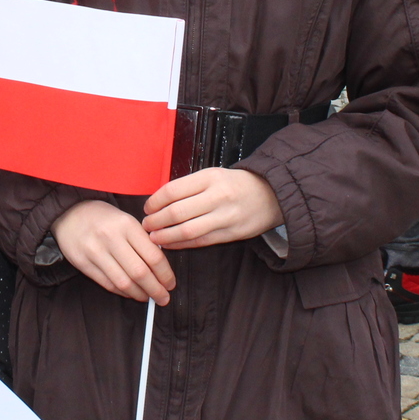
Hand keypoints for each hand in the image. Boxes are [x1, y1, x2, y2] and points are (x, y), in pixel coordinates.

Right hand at [51, 200, 174, 303]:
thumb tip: (162, 268)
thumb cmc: (104, 218)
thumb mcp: (127, 220)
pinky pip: (107, 284)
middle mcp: (111, 238)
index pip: (153, 256)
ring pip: (123, 282)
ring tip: (148, 297)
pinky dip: (122, 292)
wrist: (70, 212)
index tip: (171, 283)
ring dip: (139, 294)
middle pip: (140, 272)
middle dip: (155, 289)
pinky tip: (130, 292)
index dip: (165, 274)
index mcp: (127, 225)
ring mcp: (94, 252)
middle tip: (163, 297)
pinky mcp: (82, 263)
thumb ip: (143, 241)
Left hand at [142, 167, 283, 249]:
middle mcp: (218, 196)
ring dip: (166, 236)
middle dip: (156, 221)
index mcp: (210, 177)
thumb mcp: (213, 175)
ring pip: (188, 230)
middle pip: (177, 212)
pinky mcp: (232, 234)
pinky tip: (171, 244)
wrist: (272, 194)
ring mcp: (226, 216)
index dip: (155, 201)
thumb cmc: (236, 184)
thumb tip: (158, 201)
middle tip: (146, 225)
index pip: (173, 191)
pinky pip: (201, 241)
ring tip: (154, 237)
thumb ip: (189, 186)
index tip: (147, 208)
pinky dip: (182, 244)